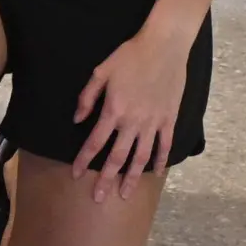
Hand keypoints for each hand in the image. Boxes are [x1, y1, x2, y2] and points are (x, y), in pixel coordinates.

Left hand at [71, 19, 192, 197]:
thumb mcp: (101, 72)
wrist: (164, 47)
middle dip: (106, 179)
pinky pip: (165, 145)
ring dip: (132, 177)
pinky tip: (156, 173)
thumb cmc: (129, 56)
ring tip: (125, 194)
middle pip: (117, 157)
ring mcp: (153, 123)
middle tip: (99, 198)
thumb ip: (87, 97)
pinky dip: (161, 161)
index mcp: (114, 110)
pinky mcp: (169, 119)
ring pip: (141, 157)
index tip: (76, 174)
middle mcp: (133, 122)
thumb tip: (77, 119)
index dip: (84, 159)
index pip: (95, 142)